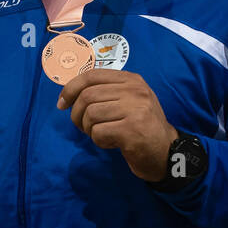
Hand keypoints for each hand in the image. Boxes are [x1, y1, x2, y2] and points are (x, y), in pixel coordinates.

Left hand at [57, 69, 177, 181]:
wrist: (165, 152)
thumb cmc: (140, 126)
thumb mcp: (126, 101)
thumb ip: (103, 92)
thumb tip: (67, 93)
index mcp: (131, 80)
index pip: (91, 75)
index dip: (70, 89)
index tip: (62, 103)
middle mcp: (135, 90)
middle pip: (87, 96)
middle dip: (77, 114)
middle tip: (84, 127)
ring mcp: (136, 109)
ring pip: (90, 114)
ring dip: (89, 129)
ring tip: (102, 134)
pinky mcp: (133, 130)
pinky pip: (98, 133)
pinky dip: (99, 141)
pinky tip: (112, 143)